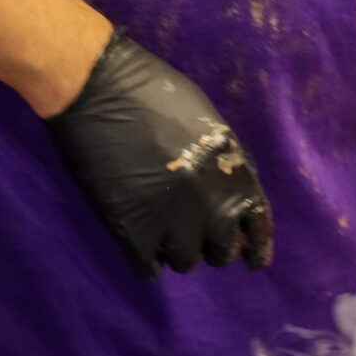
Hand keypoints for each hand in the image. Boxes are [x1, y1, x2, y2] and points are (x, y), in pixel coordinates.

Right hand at [46, 30, 273, 277]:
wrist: (98, 87)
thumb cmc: (153, 92)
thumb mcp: (211, 125)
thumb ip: (227, 167)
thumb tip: (237, 206)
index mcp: (233, 173)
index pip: (257, 228)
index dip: (256, 247)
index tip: (251, 258)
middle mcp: (211, 204)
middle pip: (222, 253)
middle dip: (210, 241)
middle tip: (189, 226)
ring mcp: (171, 222)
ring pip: (185, 261)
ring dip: (174, 247)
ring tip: (158, 224)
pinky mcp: (131, 232)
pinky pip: (148, 268)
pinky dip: (144, 257)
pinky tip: (138, 238)